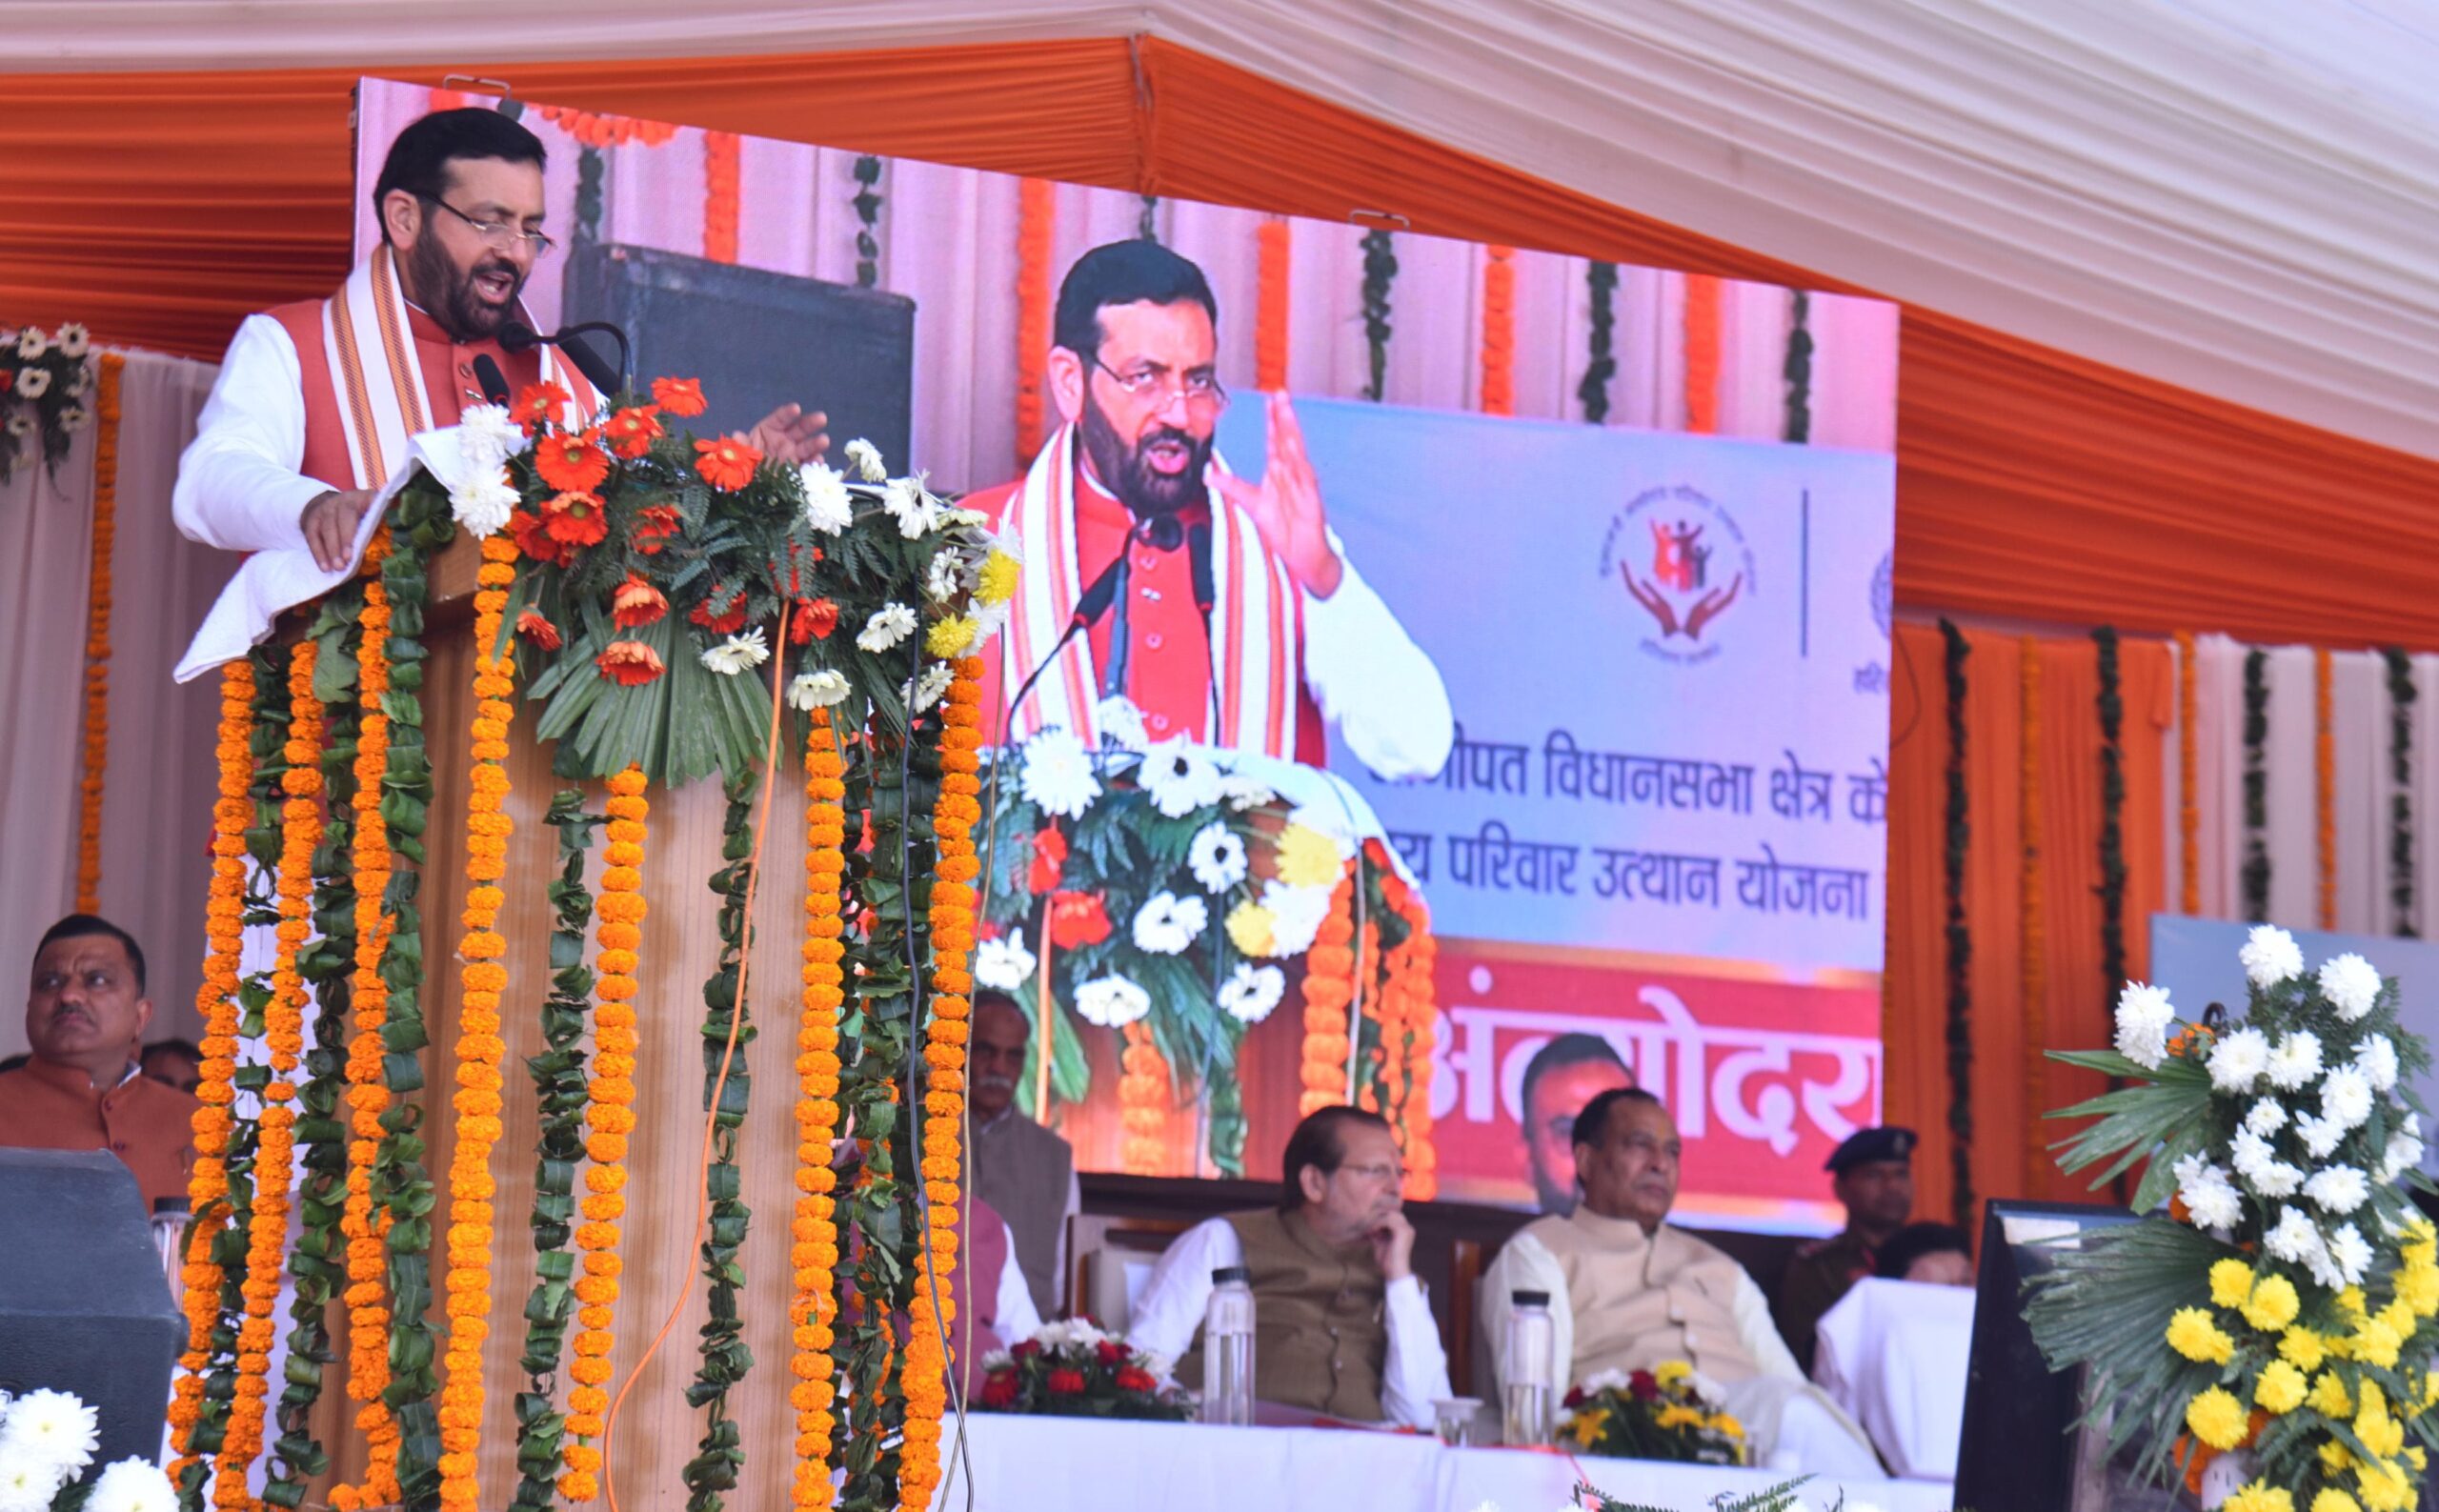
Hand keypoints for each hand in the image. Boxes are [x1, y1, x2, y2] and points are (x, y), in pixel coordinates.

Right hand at [301, 487, 374, 572]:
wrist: (326, 504)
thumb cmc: (357, 517)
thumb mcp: (371, 514)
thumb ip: (382, 524)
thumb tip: (397, 541)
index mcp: (364, 498)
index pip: (371, 501)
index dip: (374, 511)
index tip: (379, 522)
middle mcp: (344, 500)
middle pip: (344, 517)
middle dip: (346, 539)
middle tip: (348, 559)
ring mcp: (326, 509)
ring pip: (327, 528)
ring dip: (332, 550)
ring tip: (338, 567)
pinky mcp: (311, 520)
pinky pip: (313, 537)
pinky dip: (319, 553)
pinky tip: (325, 567)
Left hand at [744, 403, 828, 466]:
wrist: (746, 488)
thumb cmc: (743, 465)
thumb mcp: (739, 454)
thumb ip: (740, 445)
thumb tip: (737, 436)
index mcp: (768, 431)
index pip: (780, 419)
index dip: (788, 413)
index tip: (796, 409)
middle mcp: (784, 440)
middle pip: (799, 429)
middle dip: (810, 423)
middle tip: (821, 418)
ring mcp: (793, 455)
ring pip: (807, 447)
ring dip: (816, 443)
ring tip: (824, 440)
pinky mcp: (798, 471)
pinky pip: (808, 466)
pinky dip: (814, 464)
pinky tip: (818, 461)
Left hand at [1207, 392, 1342, 597]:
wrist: (1303, 554)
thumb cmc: (1283, 528)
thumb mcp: (1251, 503)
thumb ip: (1231, 486)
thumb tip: (1208, 474)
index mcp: (1279, 472)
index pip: (1275, 440)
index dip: (1272, 420)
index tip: (1270, 401)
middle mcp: (1291, 474)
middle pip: (1287, 439)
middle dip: (1283, 417)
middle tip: (1280, 394)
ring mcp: (1302, 484)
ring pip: (1296, 452)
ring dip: (1292, 432)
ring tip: (1287, 412)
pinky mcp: (1310, 499)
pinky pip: (1305, 478)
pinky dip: (1300, 464)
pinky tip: (1296, 451)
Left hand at [1368, 1208, 1416, 1281]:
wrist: (1394, 1272)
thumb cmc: (1387, 1261)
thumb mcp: (1380, 1243)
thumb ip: (1377, 1233)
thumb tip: (1368, 1225)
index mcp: (1404, 1231)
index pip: (1392, 1215)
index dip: (1380, 1217)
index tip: (1368, 1225)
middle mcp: (1408, 1228)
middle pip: (1392, 1212)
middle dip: (1378, 1216)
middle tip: (1367, 1224)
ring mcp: (1406, 1229)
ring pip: (1389, 1214)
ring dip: (1377, 1219)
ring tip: (1370, 1229)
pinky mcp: (1403, 1231)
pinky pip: (1388, 1220)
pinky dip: (1378, 1223)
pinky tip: (1373, 1231)